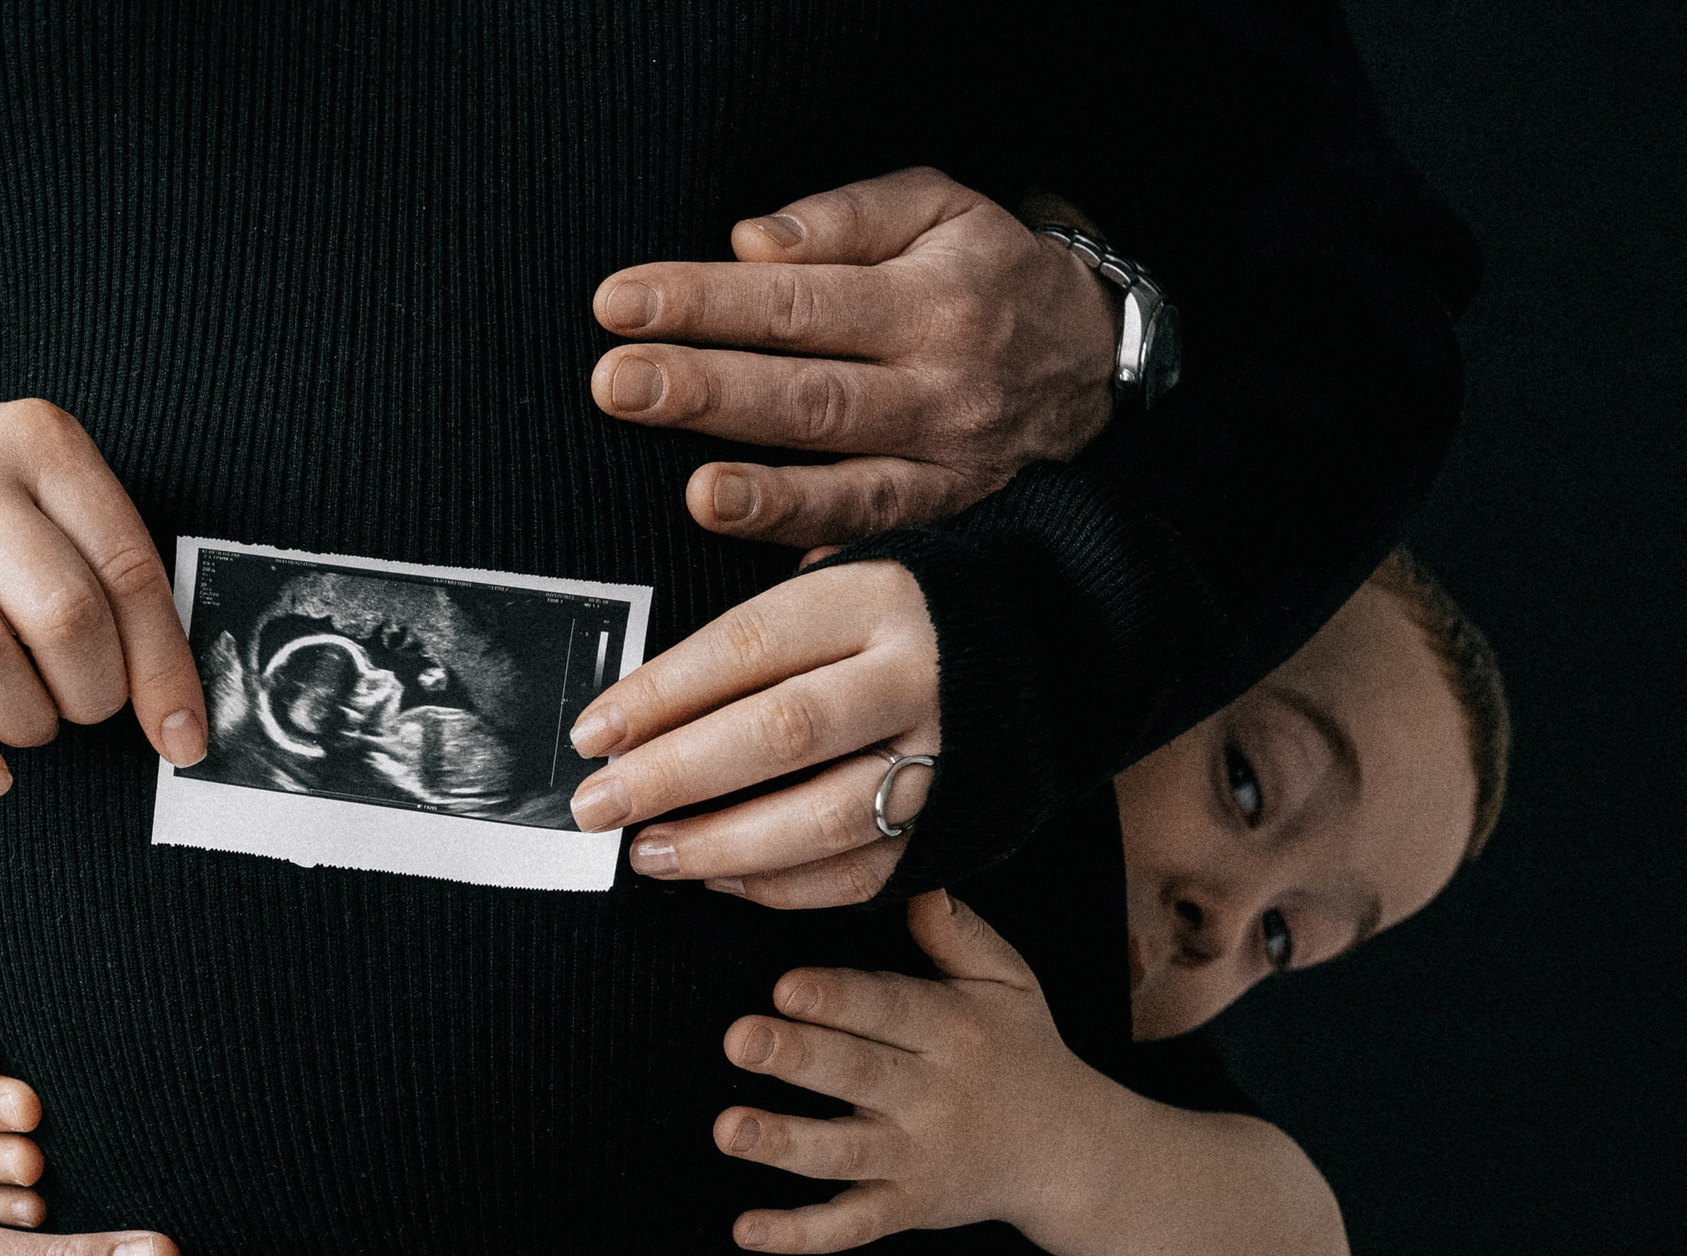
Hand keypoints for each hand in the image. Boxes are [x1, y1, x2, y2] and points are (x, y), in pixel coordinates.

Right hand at [0, 398, 208, 792]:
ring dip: (25, 721)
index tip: (182, 736)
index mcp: (40, 443)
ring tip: (31, 723)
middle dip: (93, 692)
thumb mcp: (52, 503)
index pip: (127, 570)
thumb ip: (113, 581)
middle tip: (86, 706)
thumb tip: (178, 719)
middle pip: (61, 615)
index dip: (164, 669)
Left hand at [568, 558, 937, 905]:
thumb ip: (753, 637)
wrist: (1049, 653)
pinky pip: (857, 872)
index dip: (660, 693)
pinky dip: (777, 886)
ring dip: (719, 845)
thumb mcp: (841, 587)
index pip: (747, 646)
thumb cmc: (901, 623)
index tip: (592, 732)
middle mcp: (916, 676)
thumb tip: (636, 709)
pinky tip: (716, 878)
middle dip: (673, 776)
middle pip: (781, 733)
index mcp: (876, 598)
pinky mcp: (954, 826)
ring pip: (820, 816)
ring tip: (647, 853)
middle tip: (597, 805)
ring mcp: (945, 757)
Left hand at [591, 167, 1117, 546]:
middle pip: (810, 394)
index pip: (795, 299)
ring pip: (850, 485)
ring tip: (698, 494)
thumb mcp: (937, 208)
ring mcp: (949, 467)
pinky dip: (836, 567)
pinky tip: (778, 587)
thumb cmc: (987, 273)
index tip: (617, 303)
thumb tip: (748, 243)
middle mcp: (940, 389)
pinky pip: (888, 550)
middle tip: (618, 385)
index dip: (703, 301)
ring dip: (771, 497)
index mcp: (928, 300)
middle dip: (709, 391)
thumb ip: (844, 217)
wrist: (1096, 357)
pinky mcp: (952, 523)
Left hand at [713, 891, 1110, 1253]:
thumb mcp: (1008, 980)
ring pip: (843, 1153)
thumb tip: (912, 875)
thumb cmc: (1024, 1051)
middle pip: (857, 1075)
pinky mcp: (905, 1206)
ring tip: (730, 1130)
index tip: (786, 985)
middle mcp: (932, 1095)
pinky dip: (799, 1233)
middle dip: (798, 1057)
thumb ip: (955, 931)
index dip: (839, 998)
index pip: (889, 1008)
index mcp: (951, 1030)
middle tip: (740, 1039)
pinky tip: (747, 1229)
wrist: (1073, 1152)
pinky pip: (849, 1225)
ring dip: (784, 1143)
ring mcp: (915, 1157)